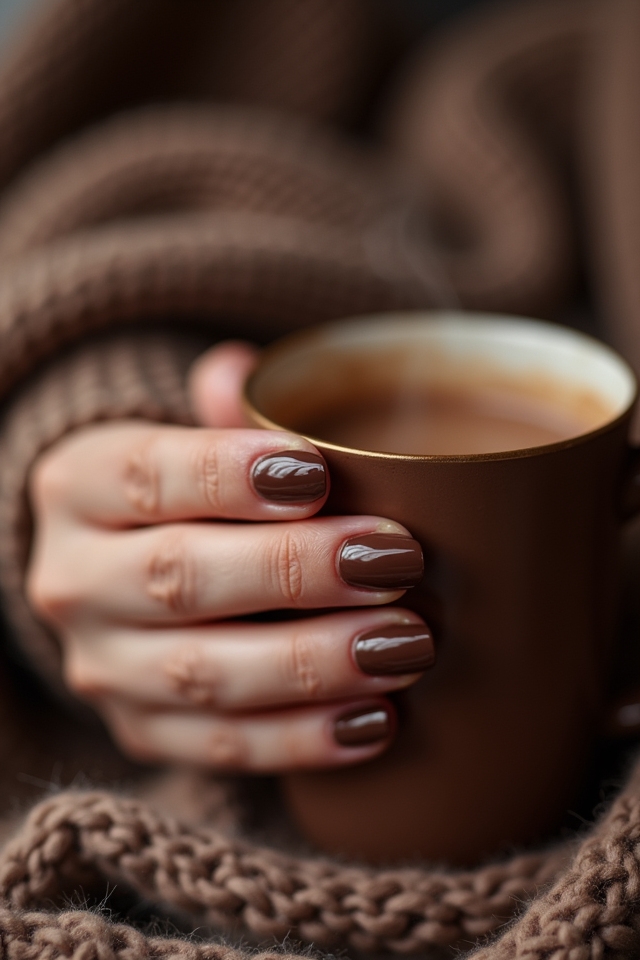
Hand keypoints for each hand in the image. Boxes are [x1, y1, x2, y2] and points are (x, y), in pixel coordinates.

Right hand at [26, 344, 431, 772]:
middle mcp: (74, 582)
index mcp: (78, 487)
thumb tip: (242, 369)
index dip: (229, 474)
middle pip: (181, 578)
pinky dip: (303, 739)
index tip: (320, 474)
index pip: (147, 475)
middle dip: (295, 571)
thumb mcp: (183, 438)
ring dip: (314, 663)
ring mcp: (104, 669)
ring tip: (406, 645)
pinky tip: (377, 719)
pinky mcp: (141, 733)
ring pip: (206, 674)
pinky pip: (221, 747)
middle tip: (395, 561)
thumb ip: (219, 411)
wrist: (118, 580)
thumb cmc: (179, 497)